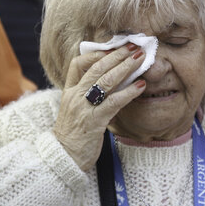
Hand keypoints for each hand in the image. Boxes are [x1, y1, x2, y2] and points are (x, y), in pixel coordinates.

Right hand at [53, 43, 146, 169]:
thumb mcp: (77, 112)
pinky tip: (140, 86)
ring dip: (125, 67)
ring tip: (140, 59)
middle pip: (96, 68)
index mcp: (69, 92)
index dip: (95, 54)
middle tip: (133, 46)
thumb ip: (89, 98)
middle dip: (116, 55)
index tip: (112, 48)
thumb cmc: (74, 136)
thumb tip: (111, 87)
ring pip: (105, 81)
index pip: (77, 64)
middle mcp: (75, 96)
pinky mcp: (94, 121)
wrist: (64, 158)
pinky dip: (128, 92)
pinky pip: (113, 102)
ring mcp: (83, 108)